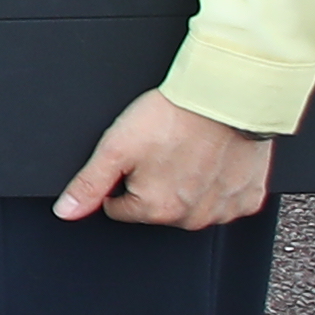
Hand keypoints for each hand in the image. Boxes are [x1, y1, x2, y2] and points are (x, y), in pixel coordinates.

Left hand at [56, 90, 268, 229]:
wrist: (225, 97)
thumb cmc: (172, 116)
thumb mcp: (115, 147)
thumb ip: (88, 184)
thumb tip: (66, 211)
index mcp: (156, 209)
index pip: (120, 207)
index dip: (120, 180)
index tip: (134, 158)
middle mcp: (192, 218)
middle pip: (157, 209)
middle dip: (154, 183)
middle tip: (162, 150)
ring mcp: (223, 210)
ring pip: (192, 206)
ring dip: (187, 185)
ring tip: (187, 151)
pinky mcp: (249, 197)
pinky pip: (226, 199)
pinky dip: (218, 184)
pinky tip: (213, 159)